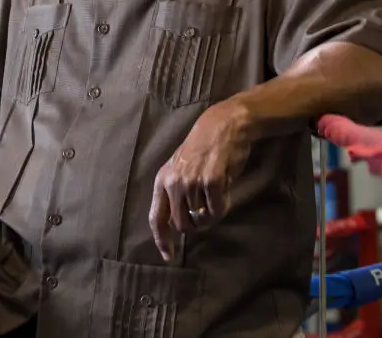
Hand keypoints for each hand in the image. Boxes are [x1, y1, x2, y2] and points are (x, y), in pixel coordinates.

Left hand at [149, 100, 252, 260]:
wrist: (223, 126)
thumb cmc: (202, 149)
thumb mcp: (180, 169)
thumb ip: (175, 194)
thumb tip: (178, 225)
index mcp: (162, 180)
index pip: (156, 218)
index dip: (162, 240)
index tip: (168, 257)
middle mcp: (173, 183)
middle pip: (182, 225)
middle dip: (195, 224)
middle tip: (206, 210)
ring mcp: (192, 183)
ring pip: (202, 219)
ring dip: (212, 213)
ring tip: (216, 192)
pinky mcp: (211, 182)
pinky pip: (218, 211)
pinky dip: (223, 206)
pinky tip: (224, 190)